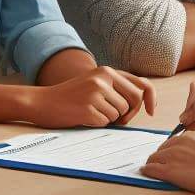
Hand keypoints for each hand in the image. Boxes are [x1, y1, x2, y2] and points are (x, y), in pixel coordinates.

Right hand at [34, 66, 155, 127]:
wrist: (43, 102)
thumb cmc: (72, 96)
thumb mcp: (95, 83)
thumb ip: (116, 87)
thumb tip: (144, 100)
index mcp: (107, 71)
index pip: (141, 84)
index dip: (151, 98)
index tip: (151, 110)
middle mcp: (103, 78)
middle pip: (134, 100)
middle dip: (131, 113)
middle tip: (119, 119)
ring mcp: (95, 92)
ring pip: (121, 113)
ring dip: (111, 118)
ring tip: (93, 113)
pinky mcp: (88, 107)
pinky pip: (106, 122)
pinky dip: (99, 123)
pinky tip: (85, 116)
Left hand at [141, 131, 194, 192]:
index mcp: (193, 135)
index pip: (176, 141)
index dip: (173, 150)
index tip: (173, 156)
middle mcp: (181, 142)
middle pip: (164, 148)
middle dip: (162, 156)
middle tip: (162, 163)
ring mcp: (174, 156)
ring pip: (155, 157)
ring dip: (153, 163)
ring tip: (151, 168)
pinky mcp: (170, 170)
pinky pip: (152, 168)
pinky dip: (147, 170)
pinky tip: (145, 171)